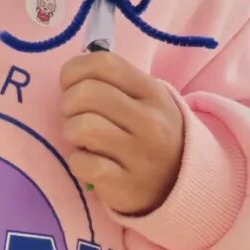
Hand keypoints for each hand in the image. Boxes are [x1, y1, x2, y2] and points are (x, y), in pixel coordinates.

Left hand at [59, 48, 184, 217]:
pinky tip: (87, 162)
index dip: (76, 69)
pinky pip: (83, 164)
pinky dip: (77, 162)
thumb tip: (72, 72)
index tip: (70, 83)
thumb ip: (115, 82)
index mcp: (153, 92)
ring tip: (81, 138)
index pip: (105, 64)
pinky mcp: (125, 185)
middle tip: (74, 114)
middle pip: (88, 93)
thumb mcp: (146, 100)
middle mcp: (150, 121)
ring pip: (83, 127)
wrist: (181, 185)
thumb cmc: (150, 133)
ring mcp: (140, 155)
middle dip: (68, 102)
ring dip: (71, 131)